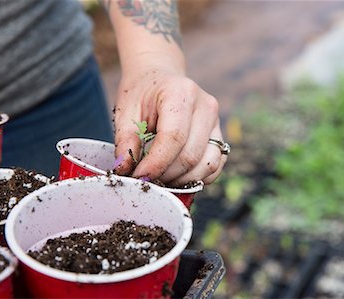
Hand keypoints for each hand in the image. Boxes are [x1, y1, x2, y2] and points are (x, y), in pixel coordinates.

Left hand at [114, 60, 226, 186]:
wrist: (159, 77)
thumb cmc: (142, 93)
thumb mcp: (126, 111)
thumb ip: (125, 141)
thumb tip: (123, 170)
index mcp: (181, 93)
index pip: (174, 137)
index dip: (156, 164)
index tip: (139, 178)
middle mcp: (205, 106)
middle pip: (191, 155)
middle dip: (166, 175)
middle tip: (146, 181)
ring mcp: (216, 121)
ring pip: (207, 165)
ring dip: (182, 180)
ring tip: (160, 179)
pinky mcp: (219, 135)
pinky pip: (215, 165)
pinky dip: (197, 178)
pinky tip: (177, 177)